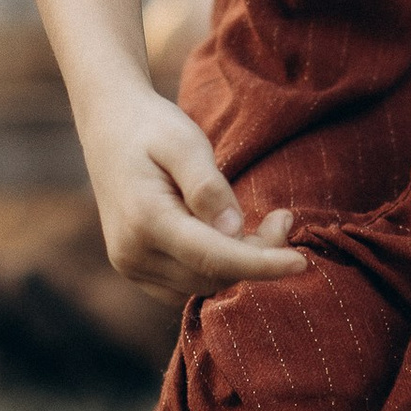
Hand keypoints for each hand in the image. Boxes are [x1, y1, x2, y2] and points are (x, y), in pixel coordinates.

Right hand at [83, 89, 307, 303]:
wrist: (109, 126)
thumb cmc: (152, 127)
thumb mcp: (185, 142)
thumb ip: (208, 187)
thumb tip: (234, 231)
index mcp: (145, 220)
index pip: (213, 257)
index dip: (262, 264)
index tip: (301, 264)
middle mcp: (133, 253)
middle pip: (213, 274)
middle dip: (256, 254)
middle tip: (282, 217)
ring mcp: (130, 265)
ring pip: (204, 284)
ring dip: (239, 262)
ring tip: (259, 220)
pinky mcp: (136, 269)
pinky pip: (188, 285)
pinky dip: (217, 268)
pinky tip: (228, 236)